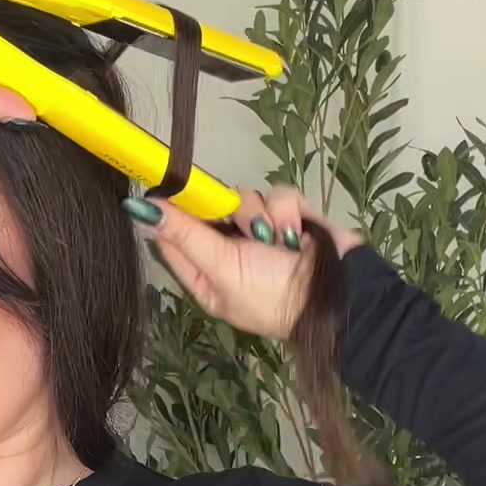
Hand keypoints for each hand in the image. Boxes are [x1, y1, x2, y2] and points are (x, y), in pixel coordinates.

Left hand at [144, 184, 363, 340]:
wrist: (342, 295)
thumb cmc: (272, 294)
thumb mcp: (222, 268)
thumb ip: (185, 236)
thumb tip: (144, 210)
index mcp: (206, 275)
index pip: (174, 237)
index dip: (169, 213)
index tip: (165, 189)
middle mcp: (229, 253)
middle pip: (210, 210)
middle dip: (225, 212)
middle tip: (233, 220)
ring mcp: (260, 234)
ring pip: (244, 198)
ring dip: (260, 215)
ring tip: (274, 238)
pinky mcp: (288, 217)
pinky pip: (277, 195)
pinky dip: (288, 212)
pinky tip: (296, 233)